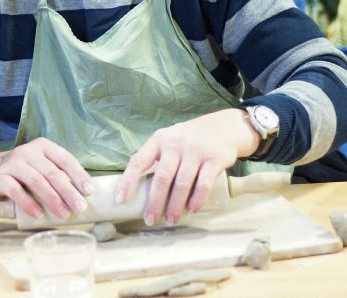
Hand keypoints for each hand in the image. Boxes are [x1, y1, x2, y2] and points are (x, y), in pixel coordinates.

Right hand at [0, 137, 93, 219]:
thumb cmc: (21, 173)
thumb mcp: (39, 167)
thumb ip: (56, 175)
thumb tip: (82, 195)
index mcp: (43, 147)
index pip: (65, 159)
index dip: (78, 175)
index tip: (89, 191)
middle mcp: (28, 151)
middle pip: (52, 172)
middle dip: (68, 191)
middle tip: (80, 207)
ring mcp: (12, 162)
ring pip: (36, 180)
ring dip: (52, 199)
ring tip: (62, 214)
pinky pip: (15, 190)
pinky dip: (28, 203)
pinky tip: (38, 214)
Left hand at [116, 109, 259, 225]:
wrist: (224, 126)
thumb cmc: (191, 138)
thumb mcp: (170, 140)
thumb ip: (157, 158)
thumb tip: (139, 188)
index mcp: (159, 140)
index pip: (139, 161)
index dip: (128, 181)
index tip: (121, 200)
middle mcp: (175, 144)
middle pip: (162, 177)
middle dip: (155, 202)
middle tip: (150, 220)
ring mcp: (195, 151)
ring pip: (182, 183)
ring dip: (176, 205)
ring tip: (171, 220)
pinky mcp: (214, 158)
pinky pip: (203, 183)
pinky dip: (197, 199)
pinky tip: (192, 209)